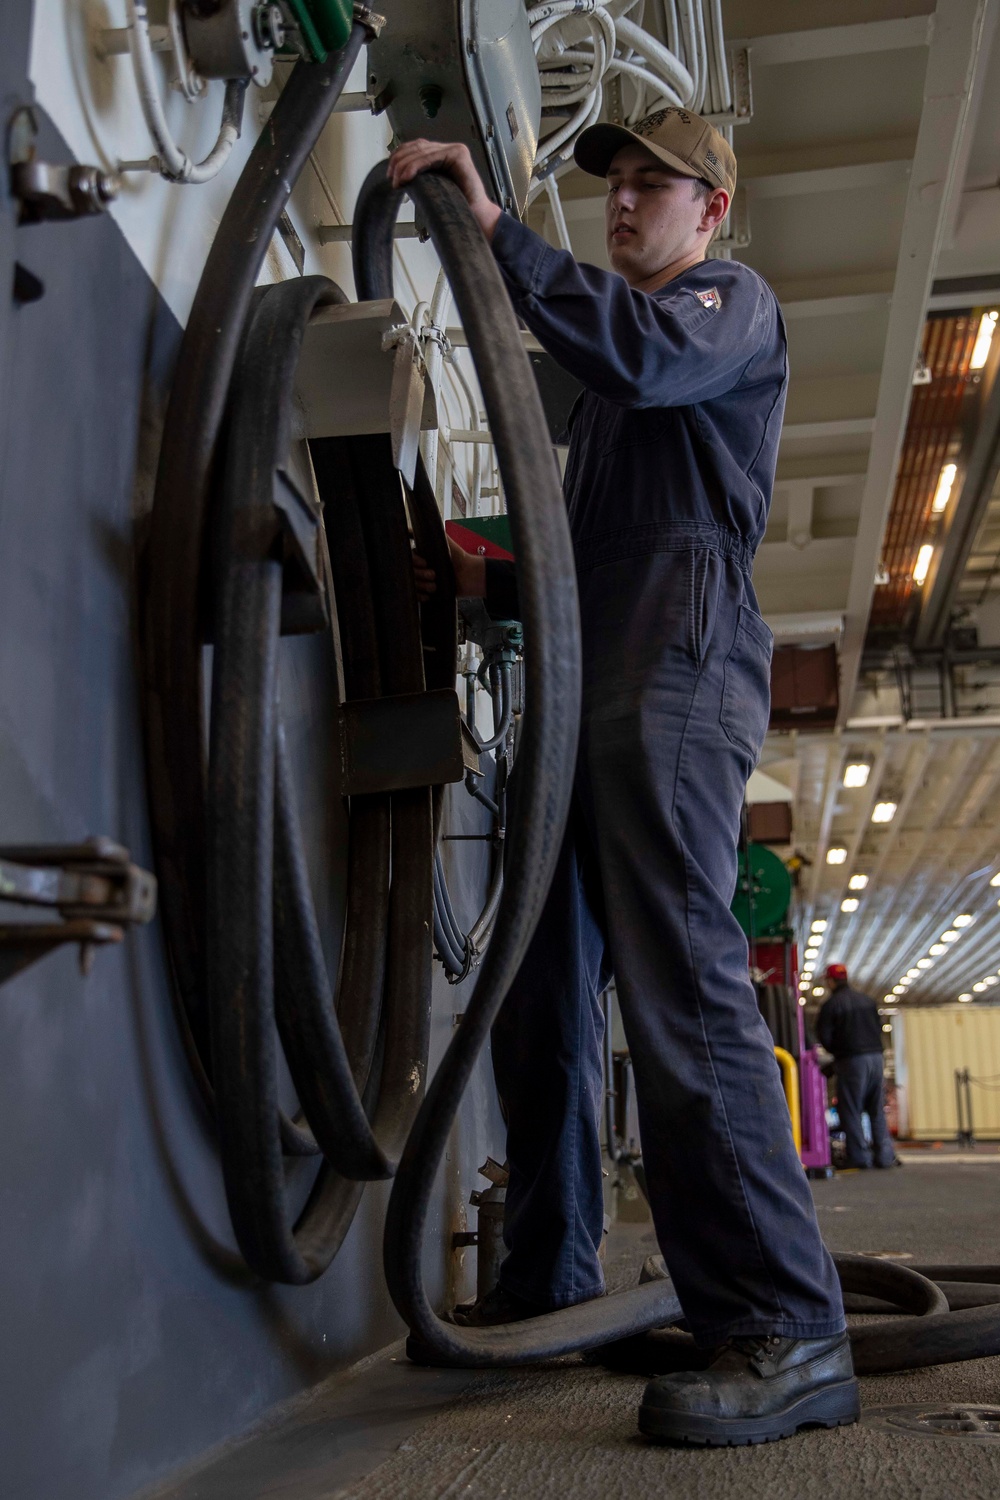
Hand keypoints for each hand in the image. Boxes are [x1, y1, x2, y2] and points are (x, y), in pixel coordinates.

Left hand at [387, 140, 502, 241]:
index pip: (416, 147)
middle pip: (416, 146)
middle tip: (391, 178)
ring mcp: (455, 150)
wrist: (478, 217)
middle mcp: (450, 149)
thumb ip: (422, 177)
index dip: (400, 156)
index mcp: (444, 154)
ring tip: (397, 181)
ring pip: (420, 151)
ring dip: (404, 166)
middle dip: (399, 161)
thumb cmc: (458, 207)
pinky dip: (414, 167)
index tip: (390, 173)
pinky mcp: (458, 155)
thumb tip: (399, 175)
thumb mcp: (433, 188)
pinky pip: (429, 158)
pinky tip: (406, 177)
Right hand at [412, 536, 485, 601]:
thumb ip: (431, 533)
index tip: (425, 563)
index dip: (415, 561)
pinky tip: (428, 596)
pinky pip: (416, 596)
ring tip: (434, 586)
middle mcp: (418, 567)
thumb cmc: (457, 557)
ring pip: (412, 584)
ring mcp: (421, 579)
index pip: (408, 557)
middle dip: (420, 574)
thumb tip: (413, 528)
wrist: (468, 575)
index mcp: (420, 554)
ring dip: (422, 585)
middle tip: (433, 575)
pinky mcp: (425, 591)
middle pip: (409, 572)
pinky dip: (420, 596)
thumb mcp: (445, 542)